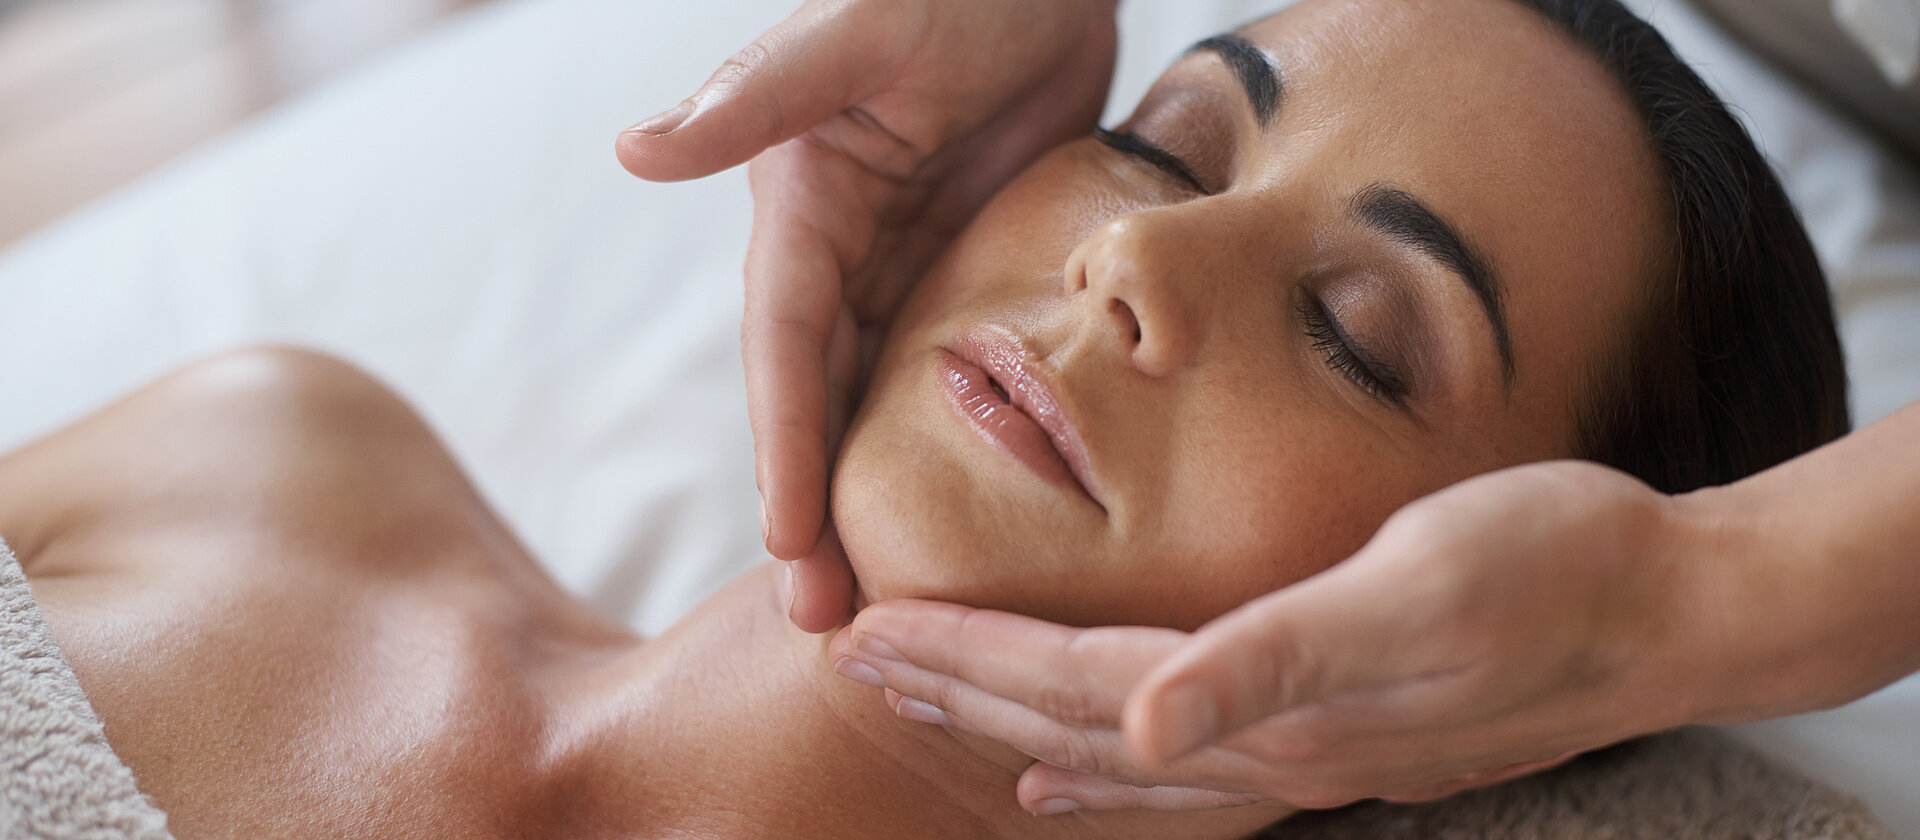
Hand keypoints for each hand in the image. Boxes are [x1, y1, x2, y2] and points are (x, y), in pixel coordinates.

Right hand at [617, 0, 1120, 631]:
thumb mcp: (860, 29)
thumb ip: (761, 94)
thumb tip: (635, 148)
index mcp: (803, 206)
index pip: (785, 347)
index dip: (786, 447)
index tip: (793, 544)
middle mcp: (838, 249)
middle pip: (818, 401)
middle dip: (817, 511)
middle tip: (832, 625)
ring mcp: (901, 265)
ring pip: (874, 405)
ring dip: (870, 501)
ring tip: (883, 604)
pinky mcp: (962, 269)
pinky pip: (942, 374)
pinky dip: (933, 450)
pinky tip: (949, 520)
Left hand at [830, 460, 1716, 811]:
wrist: (1669, 605)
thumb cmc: (1549, 568)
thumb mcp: (1412, 589)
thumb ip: (1271, 661)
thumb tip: (1137, 728)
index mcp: (1266, 703)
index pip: (1073, 684)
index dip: (967, 659)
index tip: (867, 633)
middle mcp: (1269, 748)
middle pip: (1073, 726)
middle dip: (959, 695)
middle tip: (852, 665)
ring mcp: (1304, 755)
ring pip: (1116, 755)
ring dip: (1013, 729)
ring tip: (927, 713)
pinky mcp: (1339, 738)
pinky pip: (1184, 774)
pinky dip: (1110, 775)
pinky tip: (1072, 772)